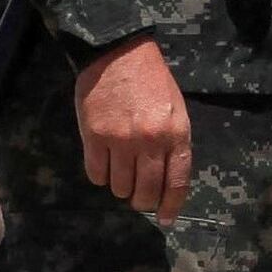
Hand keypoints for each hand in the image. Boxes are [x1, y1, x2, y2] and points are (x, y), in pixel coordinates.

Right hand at [77, 37, 194, 223]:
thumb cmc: (151, 80)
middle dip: (142, 200)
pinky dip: (100, 176)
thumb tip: (166, 181)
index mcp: (176, 134)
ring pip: (120, 186)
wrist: (118, 51)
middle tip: (137, 197)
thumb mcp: (175, 110)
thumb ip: (174, 144)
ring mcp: (121, 140)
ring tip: (120, 173)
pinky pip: (96, 174)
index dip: (170, 206)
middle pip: (146, 190)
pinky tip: (103, 164)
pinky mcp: (95, 136)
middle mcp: (150, 141)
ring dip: (120, 187)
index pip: (176, 182)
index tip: (165, 220)